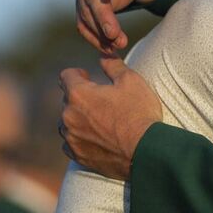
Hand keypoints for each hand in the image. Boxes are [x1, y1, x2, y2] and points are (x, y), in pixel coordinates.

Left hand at [58, 57, 161, 179]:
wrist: (146, 151)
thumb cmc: (139, 113)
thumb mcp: (131, 81)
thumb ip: (113, 66)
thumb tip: (104, 56)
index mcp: (78, 94)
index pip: (66, 75)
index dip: (78, 73)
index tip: (88, 77)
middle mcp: (68, 116)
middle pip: (66, 100)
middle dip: (80, 97)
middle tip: (101, 101)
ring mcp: (71, 138)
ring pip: (66, 122)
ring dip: (78, 118)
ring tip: (98, 121)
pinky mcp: (78, 155)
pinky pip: (70, 143)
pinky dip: (79, 138)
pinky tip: (95, 138)